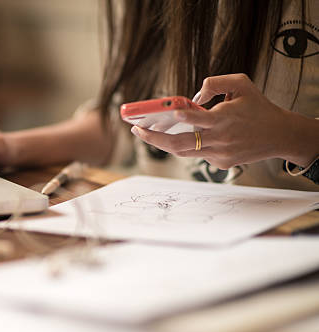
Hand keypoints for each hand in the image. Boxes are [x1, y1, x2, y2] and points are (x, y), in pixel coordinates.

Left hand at [130, 73, 306, 168]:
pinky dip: (188, 145)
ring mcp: (219, 154)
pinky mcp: (221, 164)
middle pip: (180, 144)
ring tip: (144, 132)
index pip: (201, 120)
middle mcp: (220, 139)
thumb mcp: (242, 84)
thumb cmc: (258, 106)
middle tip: (136, 129)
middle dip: (154, 139)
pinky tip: (177, 136)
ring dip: (162, 143)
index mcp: (225, 119)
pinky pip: (197, 154)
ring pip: (183, 152)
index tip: (172, 114)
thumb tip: (193, 97)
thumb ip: (216, 82)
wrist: (280, 135)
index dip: (186, 118)